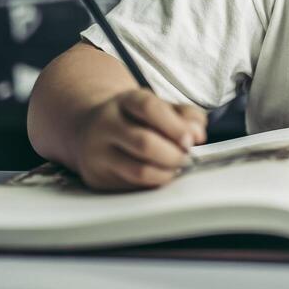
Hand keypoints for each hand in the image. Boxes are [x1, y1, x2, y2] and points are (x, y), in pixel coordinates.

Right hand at [72, 89, 208, 191]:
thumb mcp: (158, 107)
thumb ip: (184, 114)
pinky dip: (154, 183)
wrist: (90, 129)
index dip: (175, 125)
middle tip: (188, 158)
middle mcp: (105, 124)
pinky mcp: (97, 177)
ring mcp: (97, 153)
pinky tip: (160, 175)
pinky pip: (133, 186)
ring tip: (177, 168)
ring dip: (166, 173)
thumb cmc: (134, 119)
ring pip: (139, 171)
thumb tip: (198, 132)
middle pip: (144, 143)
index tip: (192, 139)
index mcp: (124, 101)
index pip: (149, 108)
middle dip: (174, 155)